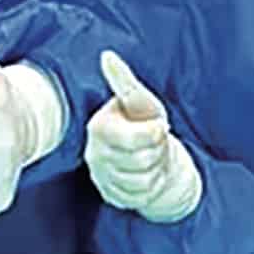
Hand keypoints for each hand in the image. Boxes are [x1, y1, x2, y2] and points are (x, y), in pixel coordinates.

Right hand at [84, 50, 202, 223]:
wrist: (149, 156)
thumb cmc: (143, 122)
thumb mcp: (140, 101)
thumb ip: (124, 81)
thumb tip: (107, 55)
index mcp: (99, 128)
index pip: (132, 139)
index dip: (154, 134)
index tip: (158, 125)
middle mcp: (95, 155)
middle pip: (141, 162)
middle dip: (157, 152)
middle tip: (155, 144)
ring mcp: (102, 177)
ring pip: (142, 182)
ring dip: (156, 170)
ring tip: (152, 158)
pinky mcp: (111, 196)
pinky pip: (140, 198)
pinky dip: (151, 188)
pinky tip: (148, 175)